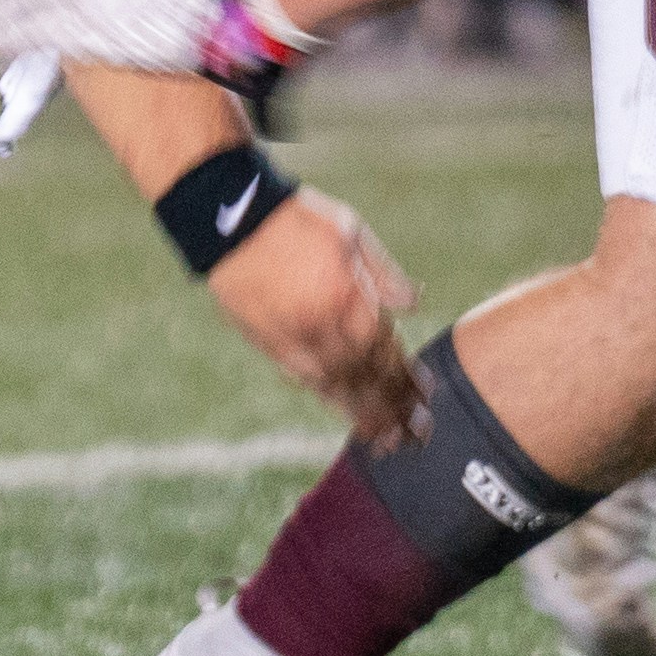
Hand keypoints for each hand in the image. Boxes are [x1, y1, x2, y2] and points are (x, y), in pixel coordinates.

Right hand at [210, 188, 425, 444]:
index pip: (387, 352)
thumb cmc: (296, 218)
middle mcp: (324, 327)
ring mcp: (294, 338)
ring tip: (382, 437)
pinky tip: (339, 406)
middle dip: (392, 408)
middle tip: (414, 436)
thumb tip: (414, 304)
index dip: (407, 378)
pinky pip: (303, 377)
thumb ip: (383, 273)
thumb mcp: (350, 232)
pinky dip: (326, 395)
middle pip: (365, 379)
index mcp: (350, 299)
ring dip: (361, 413)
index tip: (425, 399)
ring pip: (335, 386)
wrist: (230, 219)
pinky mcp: (268, 341)